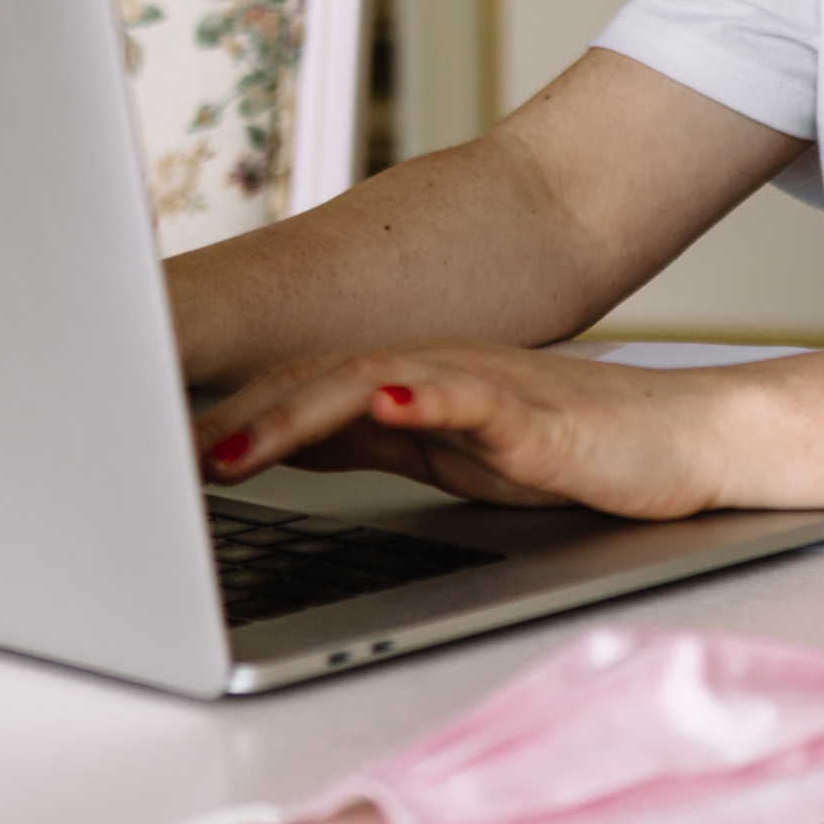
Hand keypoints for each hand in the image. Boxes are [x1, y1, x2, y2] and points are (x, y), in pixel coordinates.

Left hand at [190, 344, 745, 520]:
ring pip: (369, 385)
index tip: (142, 449)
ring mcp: (478, 382)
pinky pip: (466, 400)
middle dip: (228, 418)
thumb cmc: (571, 447)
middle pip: (311, 385)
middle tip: (154, 454)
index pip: (293, 394)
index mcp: (402, 383)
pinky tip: (378, 406)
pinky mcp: (530, 409)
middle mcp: (429, 370)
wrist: (681, 437)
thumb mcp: (444, 454)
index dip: (217, 418)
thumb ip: (365, 439)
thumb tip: (276, 444)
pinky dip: (418, 400)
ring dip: (294, 414)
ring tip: (230, 452)